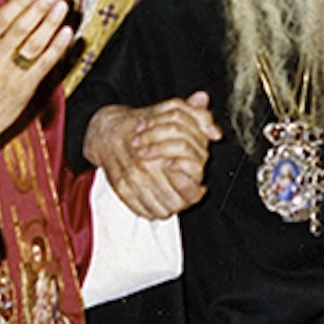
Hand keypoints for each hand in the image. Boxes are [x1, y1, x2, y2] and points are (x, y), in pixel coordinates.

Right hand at [0, 0, 73, 187]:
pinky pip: (44, 65)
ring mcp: (11, 75)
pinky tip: (68, 33)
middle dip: (39, 8)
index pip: (1, 20)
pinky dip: (57, 49)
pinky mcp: (24, 89)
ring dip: (50, 24)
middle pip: (20, 29)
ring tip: (63, 6)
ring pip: (34, 45)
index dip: (18, 4)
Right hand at [84, 92, 221, 219]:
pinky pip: (142, 211)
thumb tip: (216, 134)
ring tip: (170, 197)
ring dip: (167, 207)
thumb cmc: (143, 122)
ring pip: (160, 210)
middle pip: (176, 203)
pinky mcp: (120, 189)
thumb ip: (199, 118)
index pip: (189, 187)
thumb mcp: (173, 111)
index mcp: (163, 150)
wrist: (107, 130)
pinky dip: (151, 210)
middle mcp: (147, 168)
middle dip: (182, 200)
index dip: (194, 190)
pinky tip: (154, 199)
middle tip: (183, 194)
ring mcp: (132, 180)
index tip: (197, 186)